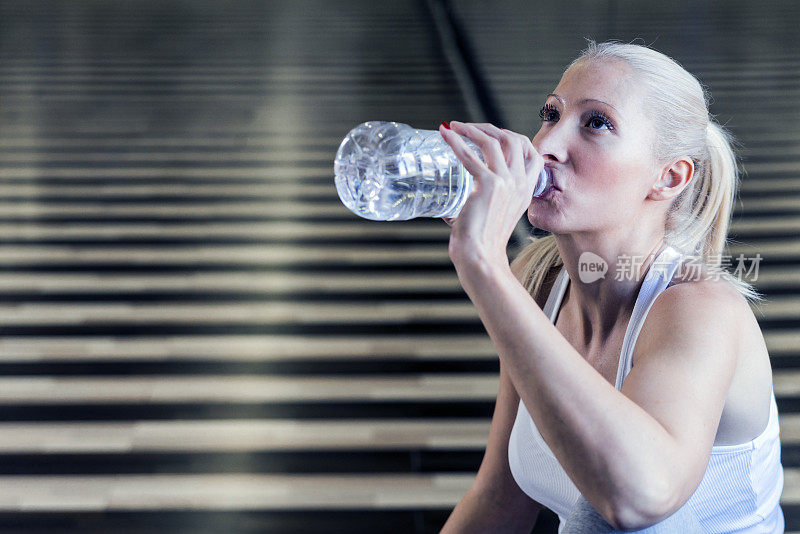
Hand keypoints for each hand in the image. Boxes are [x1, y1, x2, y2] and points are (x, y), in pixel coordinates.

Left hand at [439, 121, 543, 265]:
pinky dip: (455, 141)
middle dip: (490, 128)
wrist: (481, 257)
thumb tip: (455, 205)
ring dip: (472, 129)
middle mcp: (520, 183)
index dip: (513, 137)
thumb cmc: (482, 242)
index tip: (492, 134)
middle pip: (513, 139)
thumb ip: (484, 205)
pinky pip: (470, 155)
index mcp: (526, 190)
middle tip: (468, 127)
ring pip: (493, 142)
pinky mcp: (488, 185)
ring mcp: (507, 182)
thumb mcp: (493, 217)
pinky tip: (445, 134)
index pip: (532, 152)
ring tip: (455, 126)